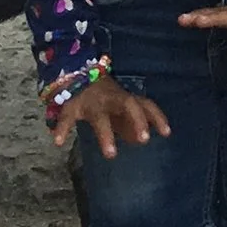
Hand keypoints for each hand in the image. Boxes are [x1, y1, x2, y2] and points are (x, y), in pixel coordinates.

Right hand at [55, 76, 171, 157]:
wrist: (75, 72)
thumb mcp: (119, 107)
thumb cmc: (104, 97)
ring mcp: (92, 102)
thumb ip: (131, 122)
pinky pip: (67, 117)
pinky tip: (59, 142)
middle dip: (137, 120)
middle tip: (144, 140)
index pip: (146, 105)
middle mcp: (111, 99)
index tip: (167, 133)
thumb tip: (142, 139)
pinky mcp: (72, 106)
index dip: (157, 117)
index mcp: (125, 98)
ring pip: (100, 117)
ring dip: (106, 135)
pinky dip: (62, 128)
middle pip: (128, 104)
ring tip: (111, 154)